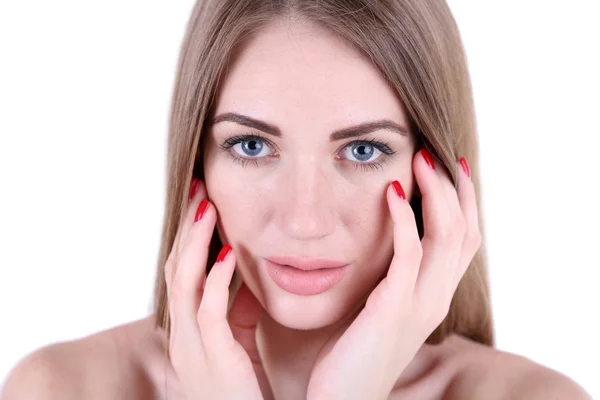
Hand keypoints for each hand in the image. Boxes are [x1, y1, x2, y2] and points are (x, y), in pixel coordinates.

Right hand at [164, 179, 271, 399]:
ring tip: (206, 207)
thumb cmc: (245, 391)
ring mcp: (192, 350)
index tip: (200, 201)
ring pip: (184, 284)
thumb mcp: (237, 344)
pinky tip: (226, 254)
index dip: (188, 236)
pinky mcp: (212, 361)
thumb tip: (242, 274)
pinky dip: (215, 280)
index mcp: (188, 332)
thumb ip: (236, 311)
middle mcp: (182, 337)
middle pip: (176, 270)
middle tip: (197, 188)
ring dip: (195, 243)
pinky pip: (209, 313)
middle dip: (186, 228)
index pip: (182, 273)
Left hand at [306, 149, 481, 399]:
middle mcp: (436, 298)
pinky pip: (409, 256)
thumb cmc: (354, 353)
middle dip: (454, 188)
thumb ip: (389, 280)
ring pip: (447, 238)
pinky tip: (392, 194)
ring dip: (436, 194)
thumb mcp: (379, 309)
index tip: (450, 166)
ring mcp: (420, 304)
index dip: (463, 201)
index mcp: (433, 296)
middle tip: (435, 152)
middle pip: (465, 232)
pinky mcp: (394, 309)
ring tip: (421, 160)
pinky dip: (404, 220)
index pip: (463, 240)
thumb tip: (381, 243)